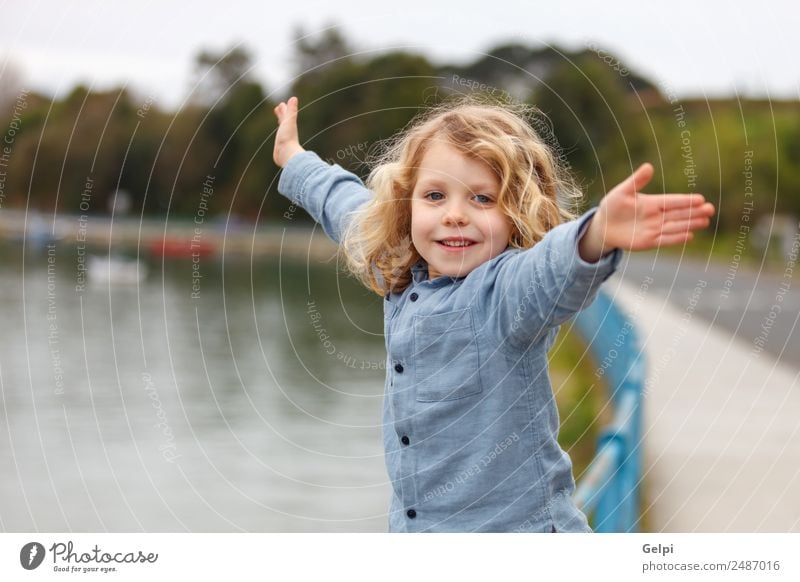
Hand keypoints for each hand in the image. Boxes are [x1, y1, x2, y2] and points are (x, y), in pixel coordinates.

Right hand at [273, 96, 304, 167]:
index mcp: (289, 125)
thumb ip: (291, 110)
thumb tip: (294, 98)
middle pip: (284, 120)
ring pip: (282, 129)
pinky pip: (279, 140)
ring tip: (279, 121)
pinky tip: (278, 139)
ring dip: (281, 124)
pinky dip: (278, 136)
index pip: (286, 115)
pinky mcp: (280, 147)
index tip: (281, 104)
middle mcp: (287, 132)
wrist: (287, 154)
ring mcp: (283, 140)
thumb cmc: (288, 137)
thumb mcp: (289, 121)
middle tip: (278, 108)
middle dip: (281, 114)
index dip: (284, 109)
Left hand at [579, 163, 715, 260]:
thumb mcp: (622, 192)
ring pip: (676, 226)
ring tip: (706, 221)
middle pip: (679, 214)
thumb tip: (649, 166)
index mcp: (652, 202)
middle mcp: (656, 216)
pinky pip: (665, 239)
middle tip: (710, 209)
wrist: (603, 226)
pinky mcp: (649, 242)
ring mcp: (654, 229)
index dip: (685, 200)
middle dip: (694, 212)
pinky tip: (690, 235)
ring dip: (690, 224)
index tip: (700, 199)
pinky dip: (677, 238)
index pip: (672, 201)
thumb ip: (636, 181)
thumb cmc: (612, 206)